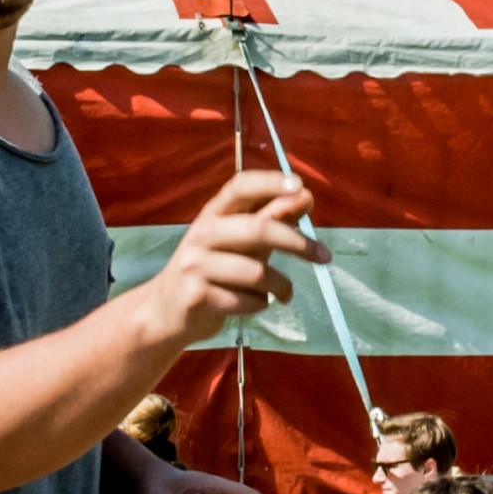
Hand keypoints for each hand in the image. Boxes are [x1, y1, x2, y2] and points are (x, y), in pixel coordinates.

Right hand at [144, 170, 327, 340]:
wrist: (166, 310)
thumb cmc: (211, 269)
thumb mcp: (237, 239)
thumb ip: (270, 218)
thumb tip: (305, 195)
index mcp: (212, 213)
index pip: (240, 187)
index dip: (270, 183)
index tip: (300, 186)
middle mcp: (201, 234)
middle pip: (257, 230)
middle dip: (298, 242)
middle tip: (325, 256)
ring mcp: (195, 266)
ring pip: (256, 273)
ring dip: (281, 285)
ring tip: (285, 292)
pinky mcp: (197, 297)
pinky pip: (246, 301)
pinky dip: (260, 305)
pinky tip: (255, 304)